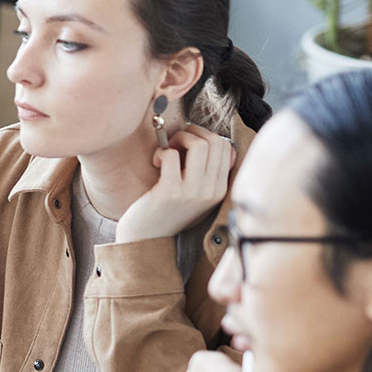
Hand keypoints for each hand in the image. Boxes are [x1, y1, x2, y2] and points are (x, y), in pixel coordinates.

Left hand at [117, 124, 235, 242]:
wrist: (145, 238)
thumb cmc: (166, 209)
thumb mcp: (195, 193)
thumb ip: (207, 171)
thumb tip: (209, 138)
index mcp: (221, 189)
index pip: (226, 146)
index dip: (204, 135)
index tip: (187, 143)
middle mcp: (211, 191)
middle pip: (215, 141)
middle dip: (191, 133)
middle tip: (174, 143)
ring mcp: (193, 192)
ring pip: (198, 145)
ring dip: (178, 139)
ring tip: (166, 151)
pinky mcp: (170, 192)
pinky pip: (171, 155)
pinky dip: (161, 152)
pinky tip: (155, 163)